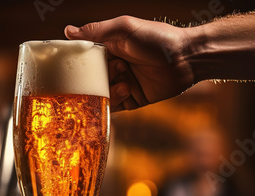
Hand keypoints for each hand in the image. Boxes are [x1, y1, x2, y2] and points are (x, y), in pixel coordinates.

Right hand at [65, 16, 194, 111]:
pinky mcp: (134, 99)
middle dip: (97, 80)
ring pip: (102, 95)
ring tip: (126, 82)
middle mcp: (115, 67)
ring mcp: (124, 84)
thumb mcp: (124, 29)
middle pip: (92, 80)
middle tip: (112, 72)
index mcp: (110, 49)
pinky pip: (116, 107)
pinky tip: (126, 91)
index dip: (81, 65)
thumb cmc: (156, 38)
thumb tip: (67, 31)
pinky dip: (115, 103)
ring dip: (109, 90)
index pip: (86, 60)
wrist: (186, 58)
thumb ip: (96, 31)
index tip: (75, 68)